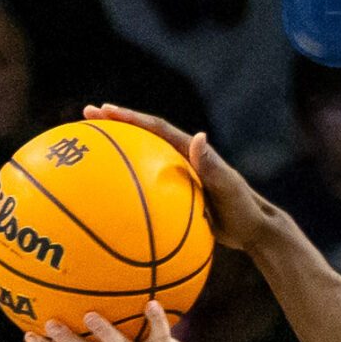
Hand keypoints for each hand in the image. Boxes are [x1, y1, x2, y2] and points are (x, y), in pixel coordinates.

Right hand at [86, 105, 286, 255]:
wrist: (254, 231)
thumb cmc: (244, 210)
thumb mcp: (230, 188)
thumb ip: (214, 165)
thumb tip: (199, 137)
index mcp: (190, 152)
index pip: (156, 129)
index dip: (130, 118)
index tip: (104, 110)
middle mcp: (181, 159)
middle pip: (142, 137)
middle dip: (115, 125)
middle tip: (86, 115)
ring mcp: (178, 177)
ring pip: (140, 161)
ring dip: (117, 153)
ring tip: (88, 149)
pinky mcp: (176, 196)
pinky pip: (146, 188)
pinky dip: (127, 188)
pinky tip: (109, 202)